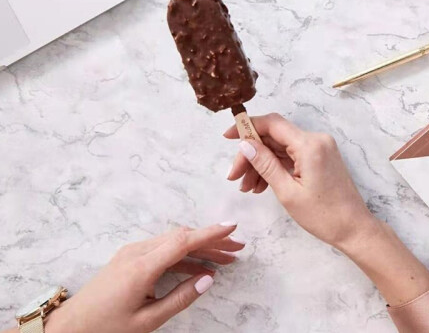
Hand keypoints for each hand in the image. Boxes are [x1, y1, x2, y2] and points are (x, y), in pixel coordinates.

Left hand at [46, 223, 243, 332]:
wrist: (70, 326)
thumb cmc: (107, 327)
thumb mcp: (147, 321)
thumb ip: (180, 298)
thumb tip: (209, 279)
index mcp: (142, 267)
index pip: (183, 241)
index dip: (210, 233)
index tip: (232, 227)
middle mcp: (138, 251)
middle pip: (182, 238)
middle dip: (211, 240)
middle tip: (237, 248)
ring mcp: (133, 251)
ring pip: (174, 241)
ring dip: (200, 247)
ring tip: (225, 257)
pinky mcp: (131, 256)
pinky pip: (163, 249)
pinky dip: (184, 254)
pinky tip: (199, 266)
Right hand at [225, 114, 375, 251]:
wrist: (354, 229)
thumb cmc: (323, 215)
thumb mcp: (287, 192)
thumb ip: (265, 164)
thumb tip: (245, 144)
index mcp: (309, 145)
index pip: (272, 124)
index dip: (248, 126)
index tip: (228, 136)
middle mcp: (315, 140)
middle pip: (273, 137)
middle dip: (251, 154)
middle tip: (235, 177)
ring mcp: (319, 148)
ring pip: (280, 148)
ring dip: (261, 164)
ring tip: (248, 187)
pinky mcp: (319, 157)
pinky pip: (290, 156)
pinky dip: (275, 167)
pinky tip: (262, 185)